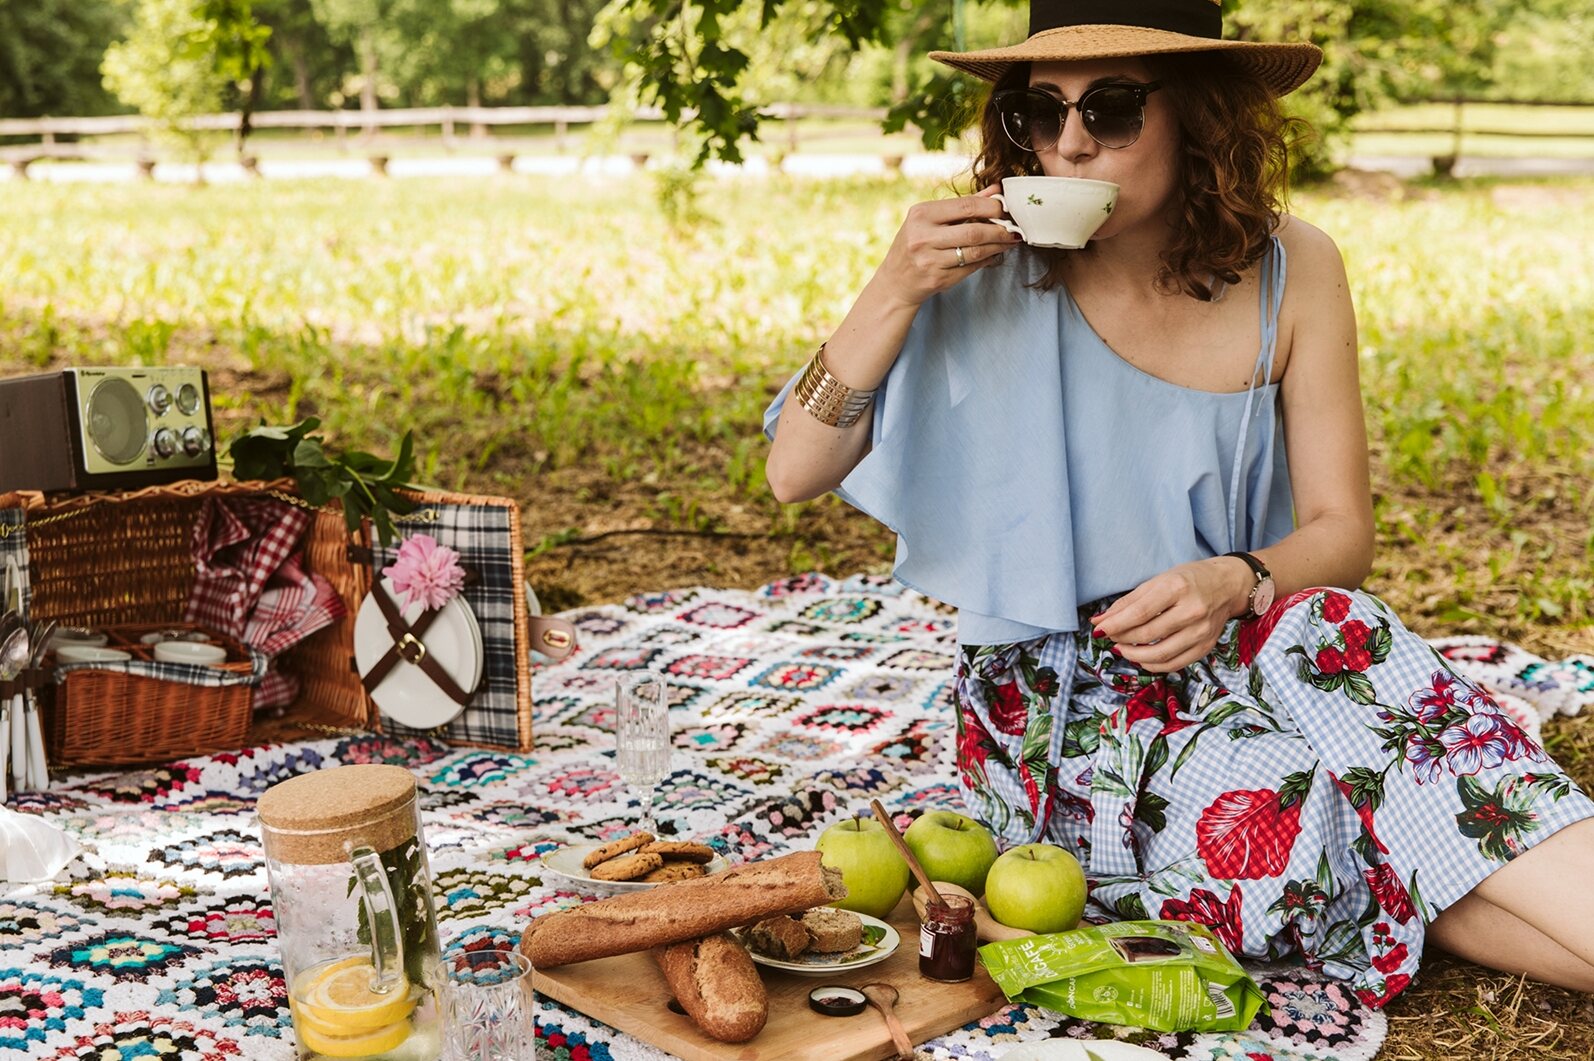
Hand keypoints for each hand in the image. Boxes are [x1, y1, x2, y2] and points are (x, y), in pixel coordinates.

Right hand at [876, 184, 1021, 306]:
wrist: (896, 281)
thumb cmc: (916, 243)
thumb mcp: (931, 219)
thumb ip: (964, 205)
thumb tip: (996, 189)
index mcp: (921, 214)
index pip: (965, 206)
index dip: (991, 207)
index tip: (1006, 209)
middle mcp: (922, 237)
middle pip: (973, 232)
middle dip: (999, 230)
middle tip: (1014, 229)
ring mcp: (929, 261)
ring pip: (975, 252)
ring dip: (998, 246)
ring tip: (1009, 241)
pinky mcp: (937, 279)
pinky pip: (971, 268)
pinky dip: (987, 260)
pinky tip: (995, 254)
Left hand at [1090, 558, 1251, 673]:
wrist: (1228, 586)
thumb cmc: (1189, 579)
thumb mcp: (1158, 580)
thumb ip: (1128, 602)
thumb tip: (1100, 620)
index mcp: (1177, 588)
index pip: (1139, 613)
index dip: (1115, 624)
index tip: (1098, 629)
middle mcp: (1192, 611)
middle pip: (1147, 634)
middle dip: (1121, 638)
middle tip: (1109, 636)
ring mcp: (1201, 632)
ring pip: (1159, 654)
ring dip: (1133, 655)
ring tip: (1122, 648)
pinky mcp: (1205, 647)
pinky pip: (1173, 664)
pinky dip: (1152, 664)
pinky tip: (1141, 657)